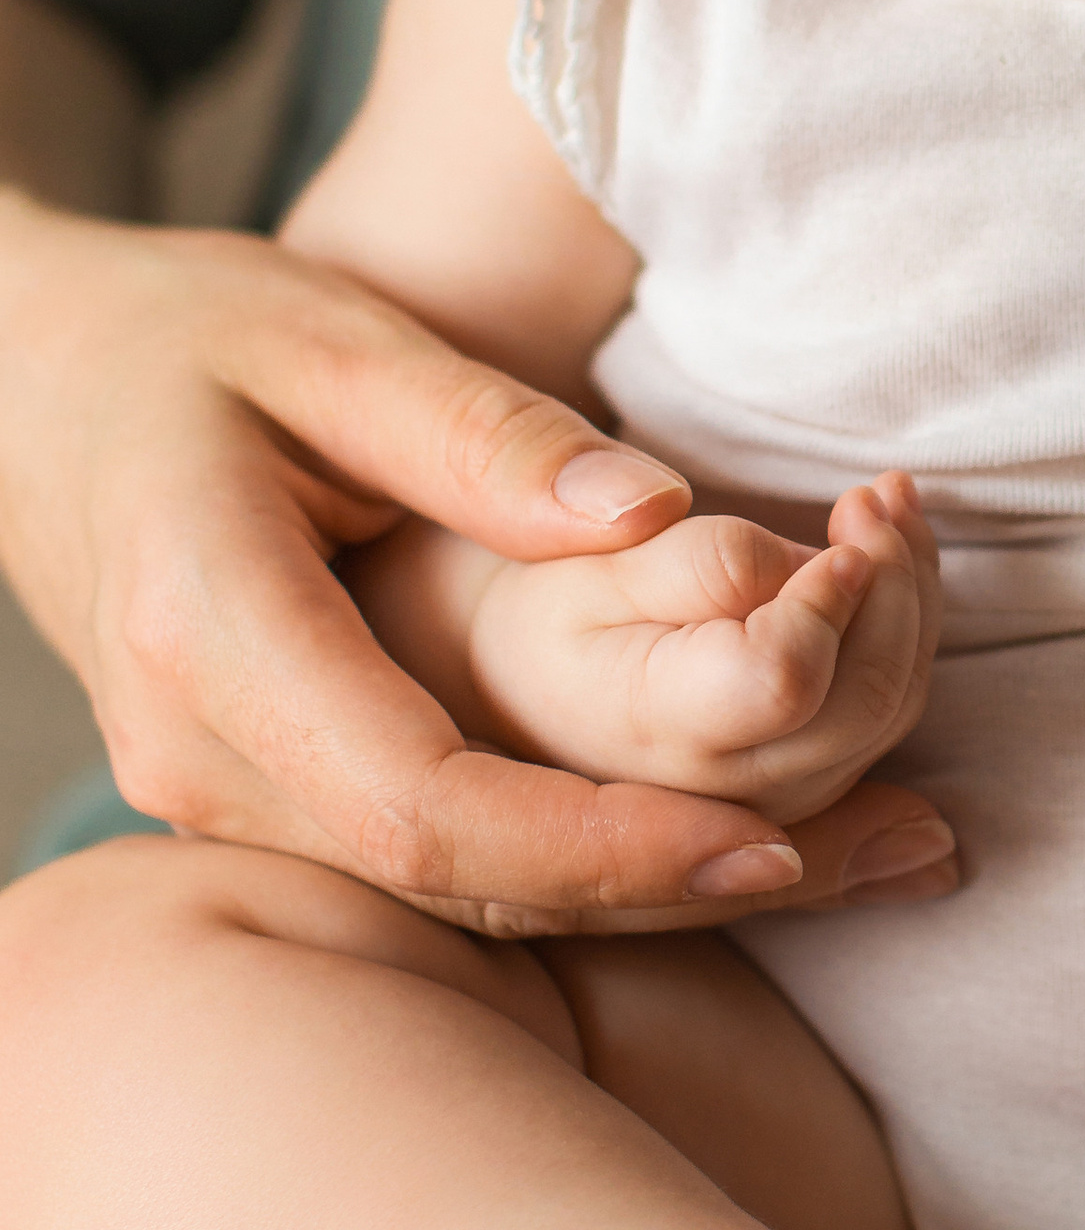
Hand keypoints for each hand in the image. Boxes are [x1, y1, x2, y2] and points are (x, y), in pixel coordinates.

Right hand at [0, 197, 950, 932]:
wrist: (24, 383)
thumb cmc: (181, 336)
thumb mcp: (334, 341)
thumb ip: (491, 438)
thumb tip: (660, 517)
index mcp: (216, 633)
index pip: (430, 805)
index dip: (608, 843)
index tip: (774, 840)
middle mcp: (195, 755)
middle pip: (449, 879)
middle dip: (655, 892)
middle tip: (857, 865)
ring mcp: (204, 794)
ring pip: (439, 893)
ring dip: (625, 892)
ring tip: (830, 860)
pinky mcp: (243, 797)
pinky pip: (414, 861)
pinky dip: (560, 859)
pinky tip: (699, 840)